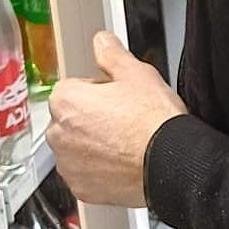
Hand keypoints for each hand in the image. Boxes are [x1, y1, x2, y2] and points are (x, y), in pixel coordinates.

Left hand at [47, 32, 187, 206]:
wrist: (169, 162)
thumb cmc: (154, 121)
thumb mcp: (138, 74)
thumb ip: (112, 54)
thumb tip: (102, 41)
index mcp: (67, 101)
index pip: (73, 87)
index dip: (100, 89)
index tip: (118, 95)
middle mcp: (59, 134)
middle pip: (71, 118)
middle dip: (92, 117)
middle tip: (125, 117)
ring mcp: (68, 164)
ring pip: (77, 146)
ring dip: (93, 143)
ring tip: (127, 140)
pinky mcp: (81, 188)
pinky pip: (85, 173)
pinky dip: (99, 168)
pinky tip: (124, 160)